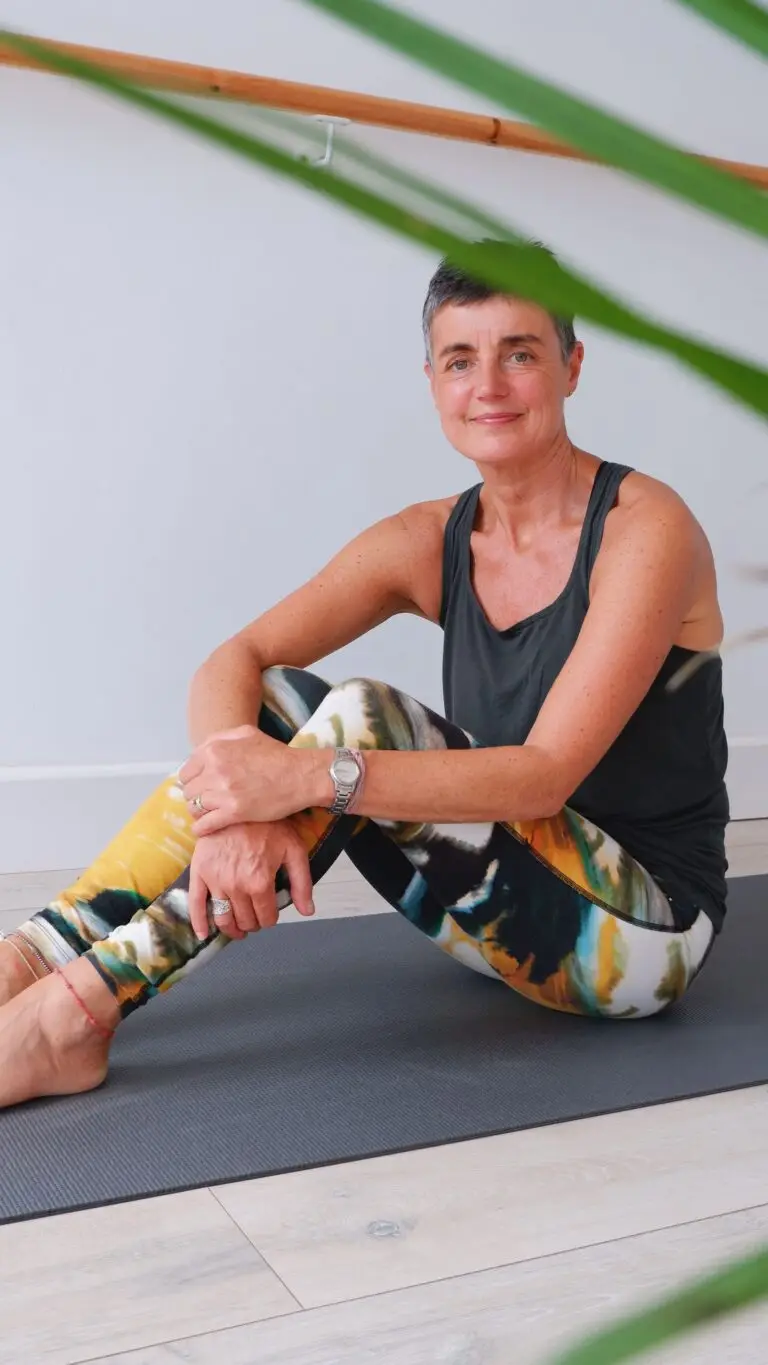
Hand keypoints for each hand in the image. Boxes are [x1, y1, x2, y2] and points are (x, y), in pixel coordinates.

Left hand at [179, 725, 325, 834]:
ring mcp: (223, 792)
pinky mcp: (234, 812)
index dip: (193, 780)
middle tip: (209, 800)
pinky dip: (202, 829)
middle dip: (196, 796)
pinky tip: (206, 829)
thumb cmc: (276, 754)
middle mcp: (215, 770)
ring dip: (200, 812)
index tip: (202, 786)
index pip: (186, 772)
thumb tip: (200, 752)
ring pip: (194, 808)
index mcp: (214, 750)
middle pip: (188, 791)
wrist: (301, 775)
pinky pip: (204, 825)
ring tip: (210, 813)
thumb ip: (219, 738)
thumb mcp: (246, 734)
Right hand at [188, 819, 314, 941]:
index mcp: (259, 882)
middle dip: (253, 923)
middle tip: (255, 917)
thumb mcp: (294, 850)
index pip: (266, 917)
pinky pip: (195, 904)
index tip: (270, 914)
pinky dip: (198, 923)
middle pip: (245, 920)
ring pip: (223, 918)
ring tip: (238, 928)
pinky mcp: (199, 872)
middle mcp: (236, 886)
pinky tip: (202, 934)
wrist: (240, 803)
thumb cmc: (269, 825)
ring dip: (231, 928)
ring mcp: (215, 880)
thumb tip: (307, 911)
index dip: (270, 919)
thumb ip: (302, 882)